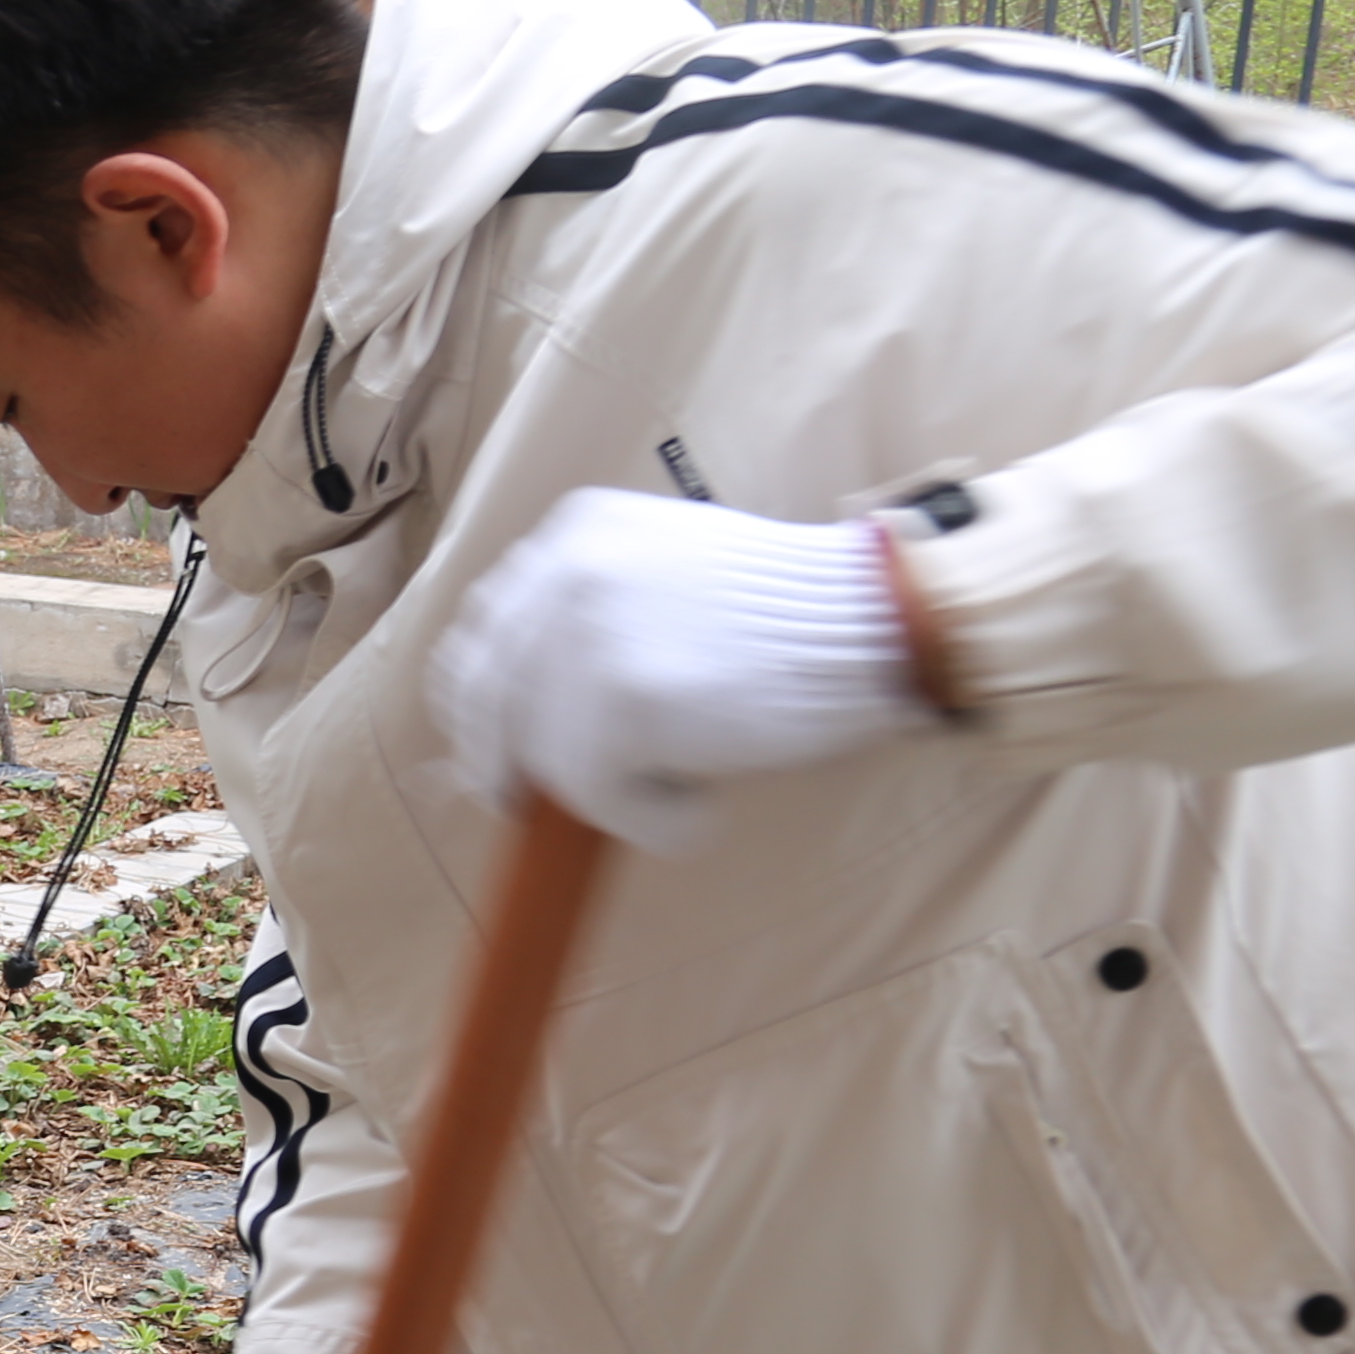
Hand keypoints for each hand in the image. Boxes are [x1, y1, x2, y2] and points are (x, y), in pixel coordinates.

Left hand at [429, 490, 924, 852]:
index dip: (476, 711)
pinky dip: (653, 822)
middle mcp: (565, 568)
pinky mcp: (624, 698)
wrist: (878, 617)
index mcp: (573, 531)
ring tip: (678, 790)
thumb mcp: (664, 573)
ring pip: (545, 756)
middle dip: (502, 766)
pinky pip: (600, 797)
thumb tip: (508, 718)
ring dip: (605, 796)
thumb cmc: (786, 614)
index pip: (480, 634)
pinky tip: (702, 806)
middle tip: (531, 809)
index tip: (493, 762)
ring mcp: (589, 631)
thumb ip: (588, 619)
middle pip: (485, 697)